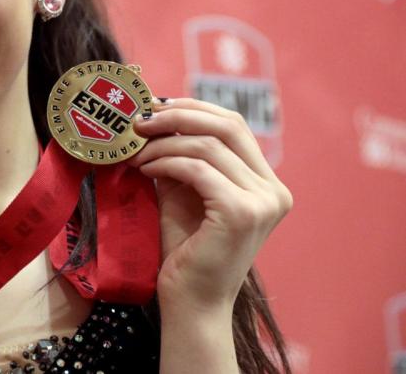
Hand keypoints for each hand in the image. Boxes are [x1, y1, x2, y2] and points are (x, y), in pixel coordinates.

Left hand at [128, 98, 292, 310]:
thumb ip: (180, 157)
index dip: (193, 108)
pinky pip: (197, 168)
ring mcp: (263, 202)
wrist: (189, 302)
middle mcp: (274, 191)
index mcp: (267, 184)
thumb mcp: (183, 192)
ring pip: (208, 145)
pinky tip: (144, 171)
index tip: (154, 107)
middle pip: (228, 125)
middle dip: (178, 115)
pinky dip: (166, 162)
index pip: (234, 126)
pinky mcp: (241, 212)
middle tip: (139, 120)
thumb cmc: (184, 250)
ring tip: (135, 153)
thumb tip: (156, 115)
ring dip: (163, 144)